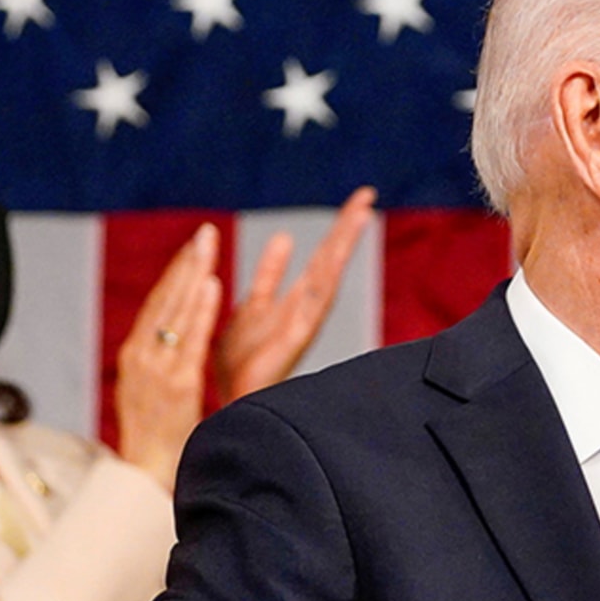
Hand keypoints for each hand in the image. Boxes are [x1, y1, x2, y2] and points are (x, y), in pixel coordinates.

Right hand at [113, 223, 222, 490]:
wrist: (147, 481)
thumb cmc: (156, 440)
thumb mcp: (151, 392)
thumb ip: (160, 362)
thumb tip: (170, 336)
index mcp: (135, 357)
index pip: (156, 305)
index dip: (175, 274)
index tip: (193, 248)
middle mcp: (141, 359)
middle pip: (164, 301)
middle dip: (186, 264)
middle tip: (205, 233)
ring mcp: (157, 371)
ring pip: (176, 313)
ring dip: (193, 275)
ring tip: (210, 246)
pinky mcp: (176, 387)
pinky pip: (190, 341)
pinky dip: (201, 311)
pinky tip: (213, 286)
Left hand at [214, 187, 375, 403]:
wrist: (233, 407)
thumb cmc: (240, 365)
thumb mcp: (252, 307)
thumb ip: (270, 275)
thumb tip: (283, 236)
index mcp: (295, 302)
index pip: (322, 257)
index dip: (339, 229)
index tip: (359, 199)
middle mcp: (305, 310)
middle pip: (331, 260)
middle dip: (347, 227)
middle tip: (366, 193)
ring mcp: (304, 324)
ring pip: (328, 274)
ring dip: (343, 244)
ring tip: (360, 213)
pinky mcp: (296, 339)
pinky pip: (314, 302)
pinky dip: (327, 277)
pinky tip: (336, 254)